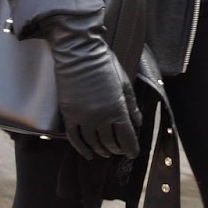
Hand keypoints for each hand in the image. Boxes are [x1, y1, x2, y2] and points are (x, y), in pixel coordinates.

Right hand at [38, 10, 141, 159]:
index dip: (131, 148)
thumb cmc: (104, 63)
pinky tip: (88, 154)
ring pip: (93, 142)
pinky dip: (82, 149)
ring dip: (101, 150)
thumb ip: (131, 104)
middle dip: (117, 149)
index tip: (133, 154)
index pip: (127, 137)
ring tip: (106, 152)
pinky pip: (75, 138)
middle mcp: (100, 117)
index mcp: (117, 108)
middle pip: (110, 142)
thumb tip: (138, 122)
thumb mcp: (124, 82)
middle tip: (120, 151)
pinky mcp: (69, 114)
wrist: (79, 52)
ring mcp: (83, 117)